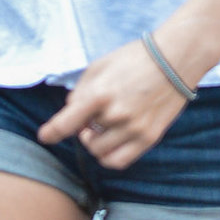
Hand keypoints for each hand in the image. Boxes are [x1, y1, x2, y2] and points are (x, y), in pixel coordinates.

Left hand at [36, 38, 191, 170]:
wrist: (175, 59)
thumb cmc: (134, 59)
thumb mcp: (99, 66)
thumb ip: (81, 90)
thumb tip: (72, 111)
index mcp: (100, 94)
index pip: (66, 122)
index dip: (51, 132)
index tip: (45, 137)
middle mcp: (116, 115)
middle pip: (84, 136)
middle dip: (83, 127)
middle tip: (92, 116)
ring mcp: (134, 128)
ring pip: (99, 152)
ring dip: (96, 141)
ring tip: (104, 126)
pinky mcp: (149, 137)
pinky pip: (119, 161)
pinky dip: (108, 156)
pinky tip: (111, 141)